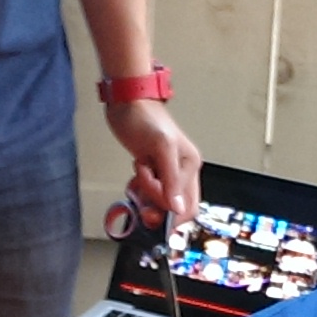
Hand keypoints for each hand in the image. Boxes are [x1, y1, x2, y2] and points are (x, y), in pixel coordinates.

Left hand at [104, 99, 199, 228]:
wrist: (126, 102)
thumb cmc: (144, 117)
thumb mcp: (161, 148)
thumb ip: (171, 180)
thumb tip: (178, 207)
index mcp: (189, 166)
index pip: (187, 205)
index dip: (171, 214)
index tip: (154, 214)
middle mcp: (180, 171)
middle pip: (174, 206)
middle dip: (156, 206)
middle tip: (141, 200)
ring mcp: (164, 172)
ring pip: (159, 201)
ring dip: (144, 196)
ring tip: (137, 177)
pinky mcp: (151, 170)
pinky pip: (147, 192)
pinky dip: (138, 190)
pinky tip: (134, 177)